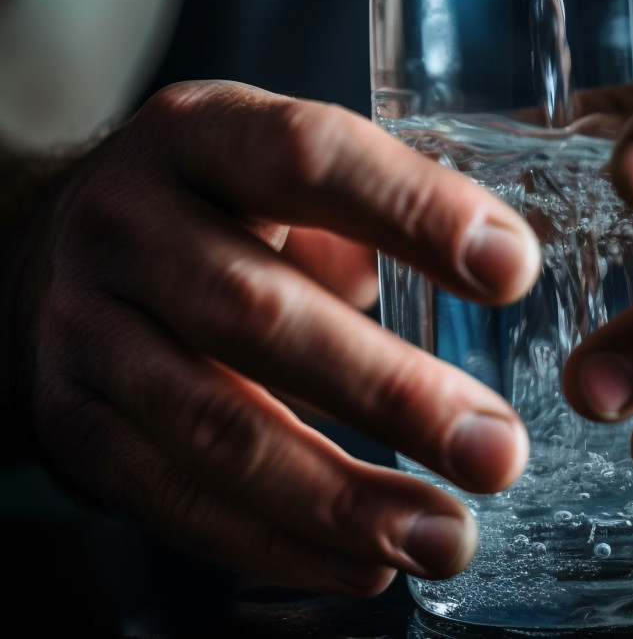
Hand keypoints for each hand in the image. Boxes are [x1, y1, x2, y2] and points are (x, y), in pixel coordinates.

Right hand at [4, 81, 540, 594]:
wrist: (49, 259)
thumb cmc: (215, 211)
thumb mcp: (276, 172)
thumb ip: (376, 206)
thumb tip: (514, 266)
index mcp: (199, 134)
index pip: (307, 156)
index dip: (415, 213)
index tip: (516, 271)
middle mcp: (127, 223)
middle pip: (259, 313)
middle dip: (392, 393)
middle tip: (498, 450)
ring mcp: (86, 328)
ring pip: (215, 427)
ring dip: (342, 498)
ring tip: (446, 537)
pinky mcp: (72, 424)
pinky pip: (177, 501)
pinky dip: (281, 543)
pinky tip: (368, 564)